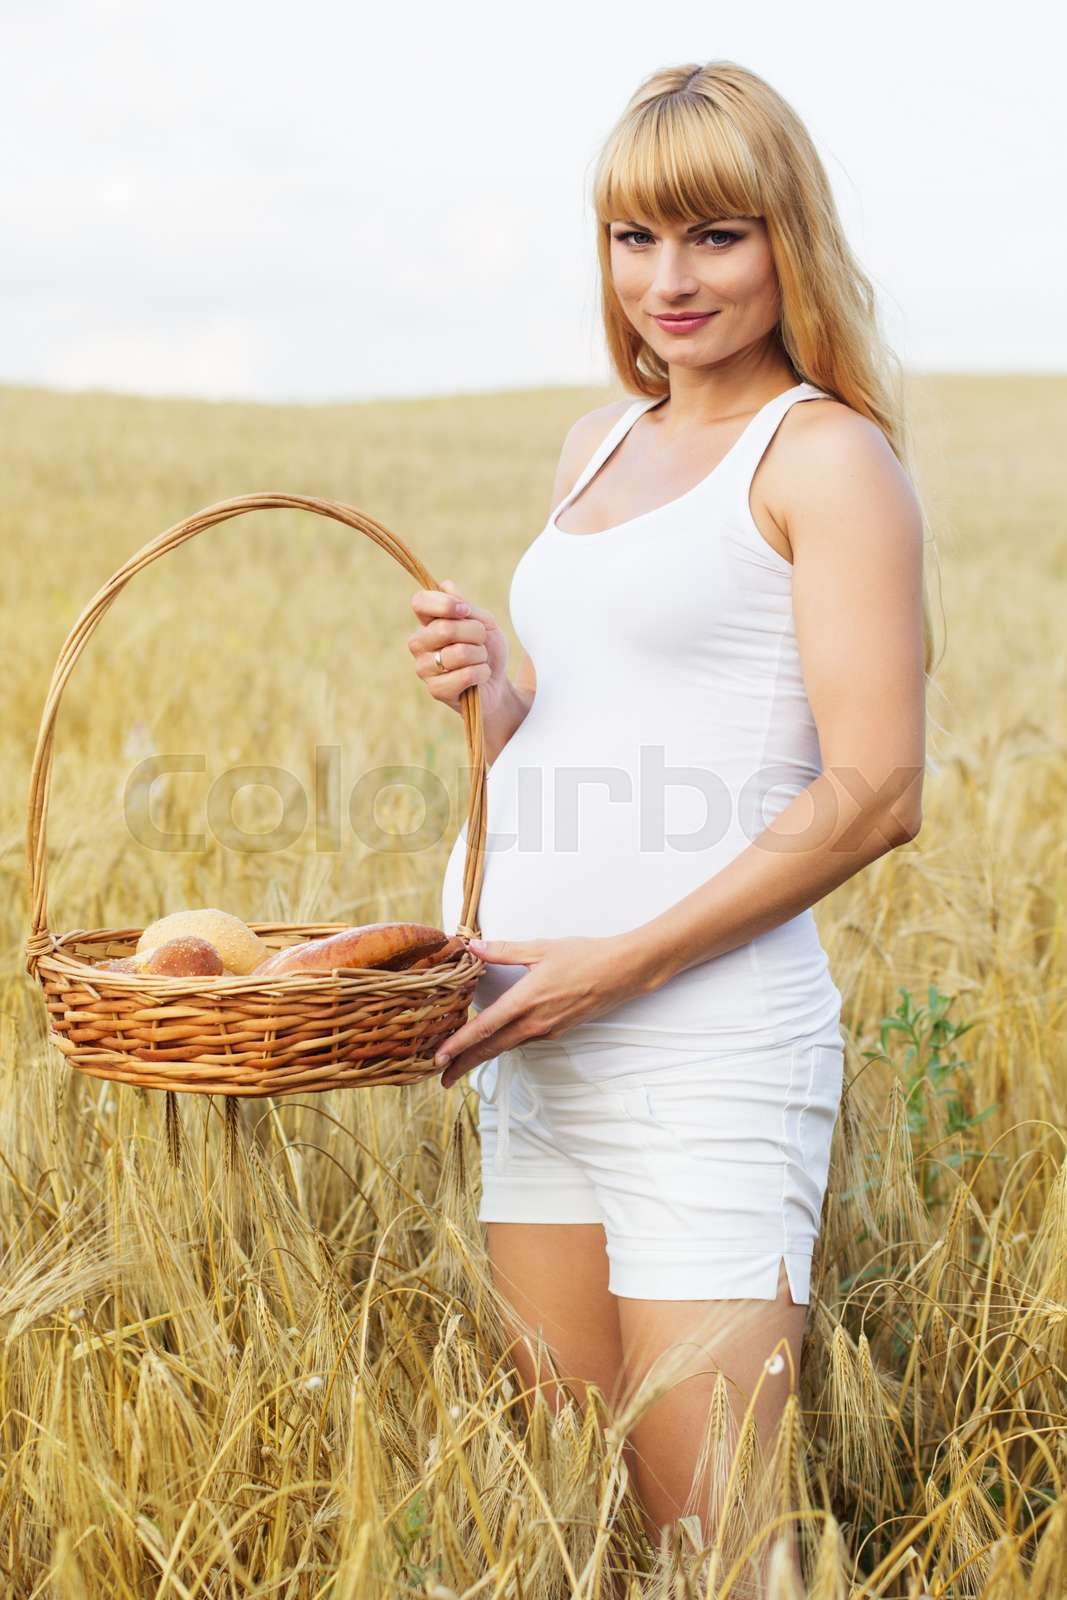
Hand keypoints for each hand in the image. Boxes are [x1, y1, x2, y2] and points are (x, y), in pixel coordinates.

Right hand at [408, 578, 512, 719]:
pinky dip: (482, 673)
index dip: (445, 604)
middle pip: (444, 628)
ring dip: (481, 655)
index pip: (420, 602)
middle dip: (475, 633)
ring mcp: (424, 668)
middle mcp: (419, 644)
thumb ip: (466, 606)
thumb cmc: (487, 650)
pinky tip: (480, 676)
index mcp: (427, 622)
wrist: (498, 683)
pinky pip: (466, 675)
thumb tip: (446, 586)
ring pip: (458, 653)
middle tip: (481, 642)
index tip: (465, 611)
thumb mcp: (484, 622)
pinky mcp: (436, 690)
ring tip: (480, 660)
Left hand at [433, 934, 648, 1086]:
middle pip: (491, 1049)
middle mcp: (535, 1023)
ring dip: (483, 1054)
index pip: (485, 1028)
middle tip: (441, 1078)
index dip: (459, 1045)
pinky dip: (504, 1043)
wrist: (623, 972)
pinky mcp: (557, 1031)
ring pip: (507, 1046)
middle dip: (464, 1064)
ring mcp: (547, 1030)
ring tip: (461, 1061)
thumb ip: (504, 951)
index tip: (439, 1058)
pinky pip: (524, 1039)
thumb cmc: (584, 956)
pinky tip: (496, 1039)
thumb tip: (474, 947)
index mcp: (526, 1001)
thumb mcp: (540, 948)